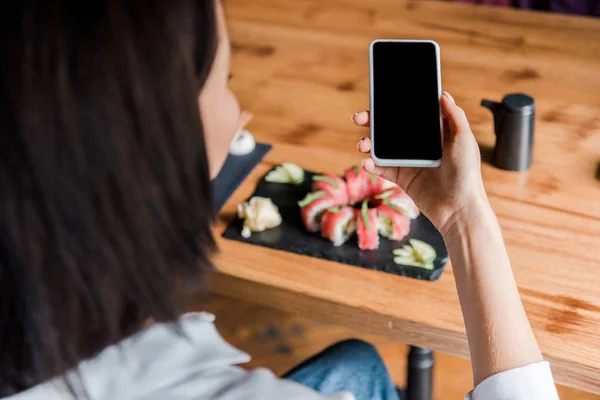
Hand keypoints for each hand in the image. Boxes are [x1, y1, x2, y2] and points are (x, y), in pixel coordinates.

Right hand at [353, 91, 488, 233]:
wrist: (458, 208)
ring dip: (368, 143)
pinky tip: (366, 162)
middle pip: (391, 129)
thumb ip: (454, 116)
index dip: (395, 107)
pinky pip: (381, 169)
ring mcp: (409, 162)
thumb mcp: (464, 139)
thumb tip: (443, 95)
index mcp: (434, 133)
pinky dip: (370, 165)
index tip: (380, 100)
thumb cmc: (466, 174)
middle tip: (359, 118)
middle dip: (373, 122)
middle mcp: (419, 145)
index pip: (411, 115)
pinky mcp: (402, 178)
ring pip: (382, 148)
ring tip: (362, 145)